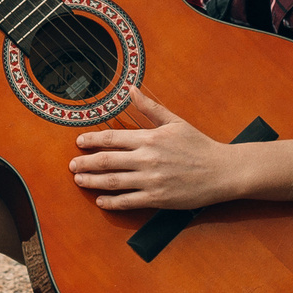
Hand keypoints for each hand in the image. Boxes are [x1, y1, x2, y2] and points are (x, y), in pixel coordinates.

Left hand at [69, 92, 240, 211]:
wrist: (221, 171)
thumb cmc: (199, 145)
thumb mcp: (175, 121)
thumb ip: (150, 108)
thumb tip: (130, 89)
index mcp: (150, 138)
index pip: (112, 139)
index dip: (92, 140)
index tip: (78, 142)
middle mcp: (147, 159)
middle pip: (107, 161)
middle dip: (85, 163)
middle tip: (71, 165)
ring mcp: (151, 181)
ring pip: (113, 182)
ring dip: (93, 182)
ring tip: (79, 181)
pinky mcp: (157, 199)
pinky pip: (128, 202)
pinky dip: (111, 202)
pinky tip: (101, 201)